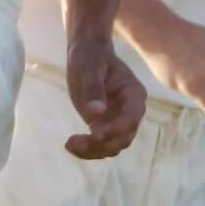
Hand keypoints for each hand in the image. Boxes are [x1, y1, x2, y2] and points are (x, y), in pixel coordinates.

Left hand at [64, 36, 148, 160]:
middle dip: (102, 144)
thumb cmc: (90, 57)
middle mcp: (131, 111)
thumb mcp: (89, 68)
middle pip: (124, 137)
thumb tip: (96, 114)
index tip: (95, 133)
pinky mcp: (105, 125)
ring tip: (70, 145)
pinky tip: (71, 145)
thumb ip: (93, 89)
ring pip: (113, 145)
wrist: (88, 55)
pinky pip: (101, 144)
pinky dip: (88, 149)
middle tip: (75, 142)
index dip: (116, 129)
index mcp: (134, 94)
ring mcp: (118, 120)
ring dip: (94, 151)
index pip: (131, 118)